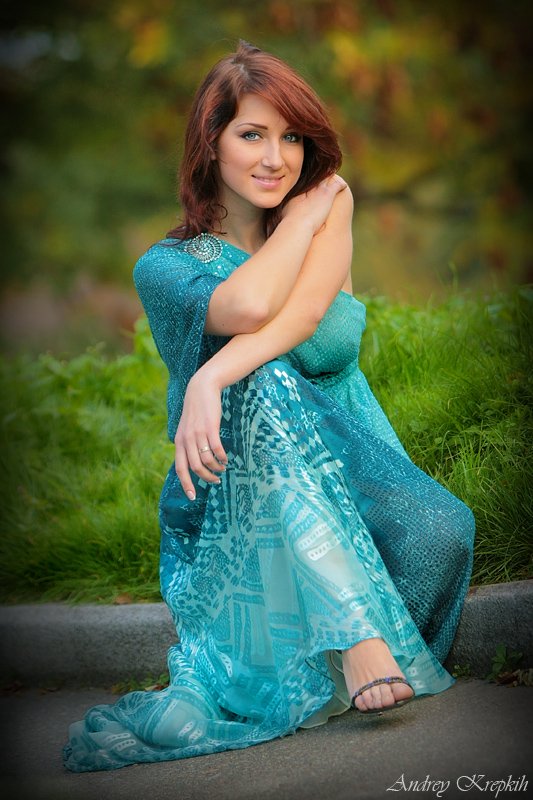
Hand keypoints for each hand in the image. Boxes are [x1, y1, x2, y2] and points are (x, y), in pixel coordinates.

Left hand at [174, 370, 227, 500]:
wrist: (202, 388)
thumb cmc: (196, 410)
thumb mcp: (186, 427)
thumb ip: (187, 443)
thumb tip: (191, 462)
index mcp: (179, 441)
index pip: (180, 468)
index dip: (186, 484)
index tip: (192, 497)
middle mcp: (186, 439)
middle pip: (196, 468)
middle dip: (207, 478)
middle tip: (216, 480)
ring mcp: (198, 434)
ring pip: (207, 460)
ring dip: (216, 468)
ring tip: (222, 468)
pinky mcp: (210, 428)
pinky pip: (217, 449)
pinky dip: (222, 457)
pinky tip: (226, 458)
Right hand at [282, 174, 346, 233]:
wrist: (298, 225)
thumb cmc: (291, 224)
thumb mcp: (287, 214)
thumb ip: (290, 212)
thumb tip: (287, 216)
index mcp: (298, 193)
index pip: (306, 183)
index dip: (310, 183)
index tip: (312, 183)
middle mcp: (308, 189)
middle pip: (316, 179)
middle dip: (319, 177)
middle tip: (324, 176)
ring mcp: (318, 190)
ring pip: (326, 179)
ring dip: (330, 179)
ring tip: (334, 179)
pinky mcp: (327, 194)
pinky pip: (337, 185)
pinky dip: (340, 184)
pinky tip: (343, 186)